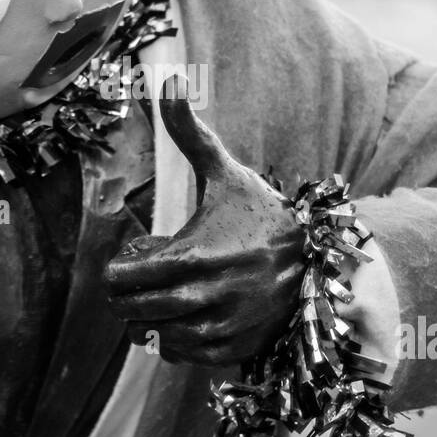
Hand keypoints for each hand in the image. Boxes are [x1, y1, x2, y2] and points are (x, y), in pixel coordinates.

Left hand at [104, 75, 305, 366]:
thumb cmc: (260, 212)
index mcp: (194, 256)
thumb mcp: (224, 172)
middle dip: (129, 294)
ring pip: (152, 337)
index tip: (138, 256)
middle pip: (131, 311)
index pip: (122, 281)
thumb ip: (189, 131)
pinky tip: (190, 313)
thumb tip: (168, 81)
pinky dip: (175, 340)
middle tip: (147, 277)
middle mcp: (205, 298)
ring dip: (149, 318)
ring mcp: (220, 327)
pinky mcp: (233, 349)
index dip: (120, 268)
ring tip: (168, 295)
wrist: (316, 257)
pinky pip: (180, 355)